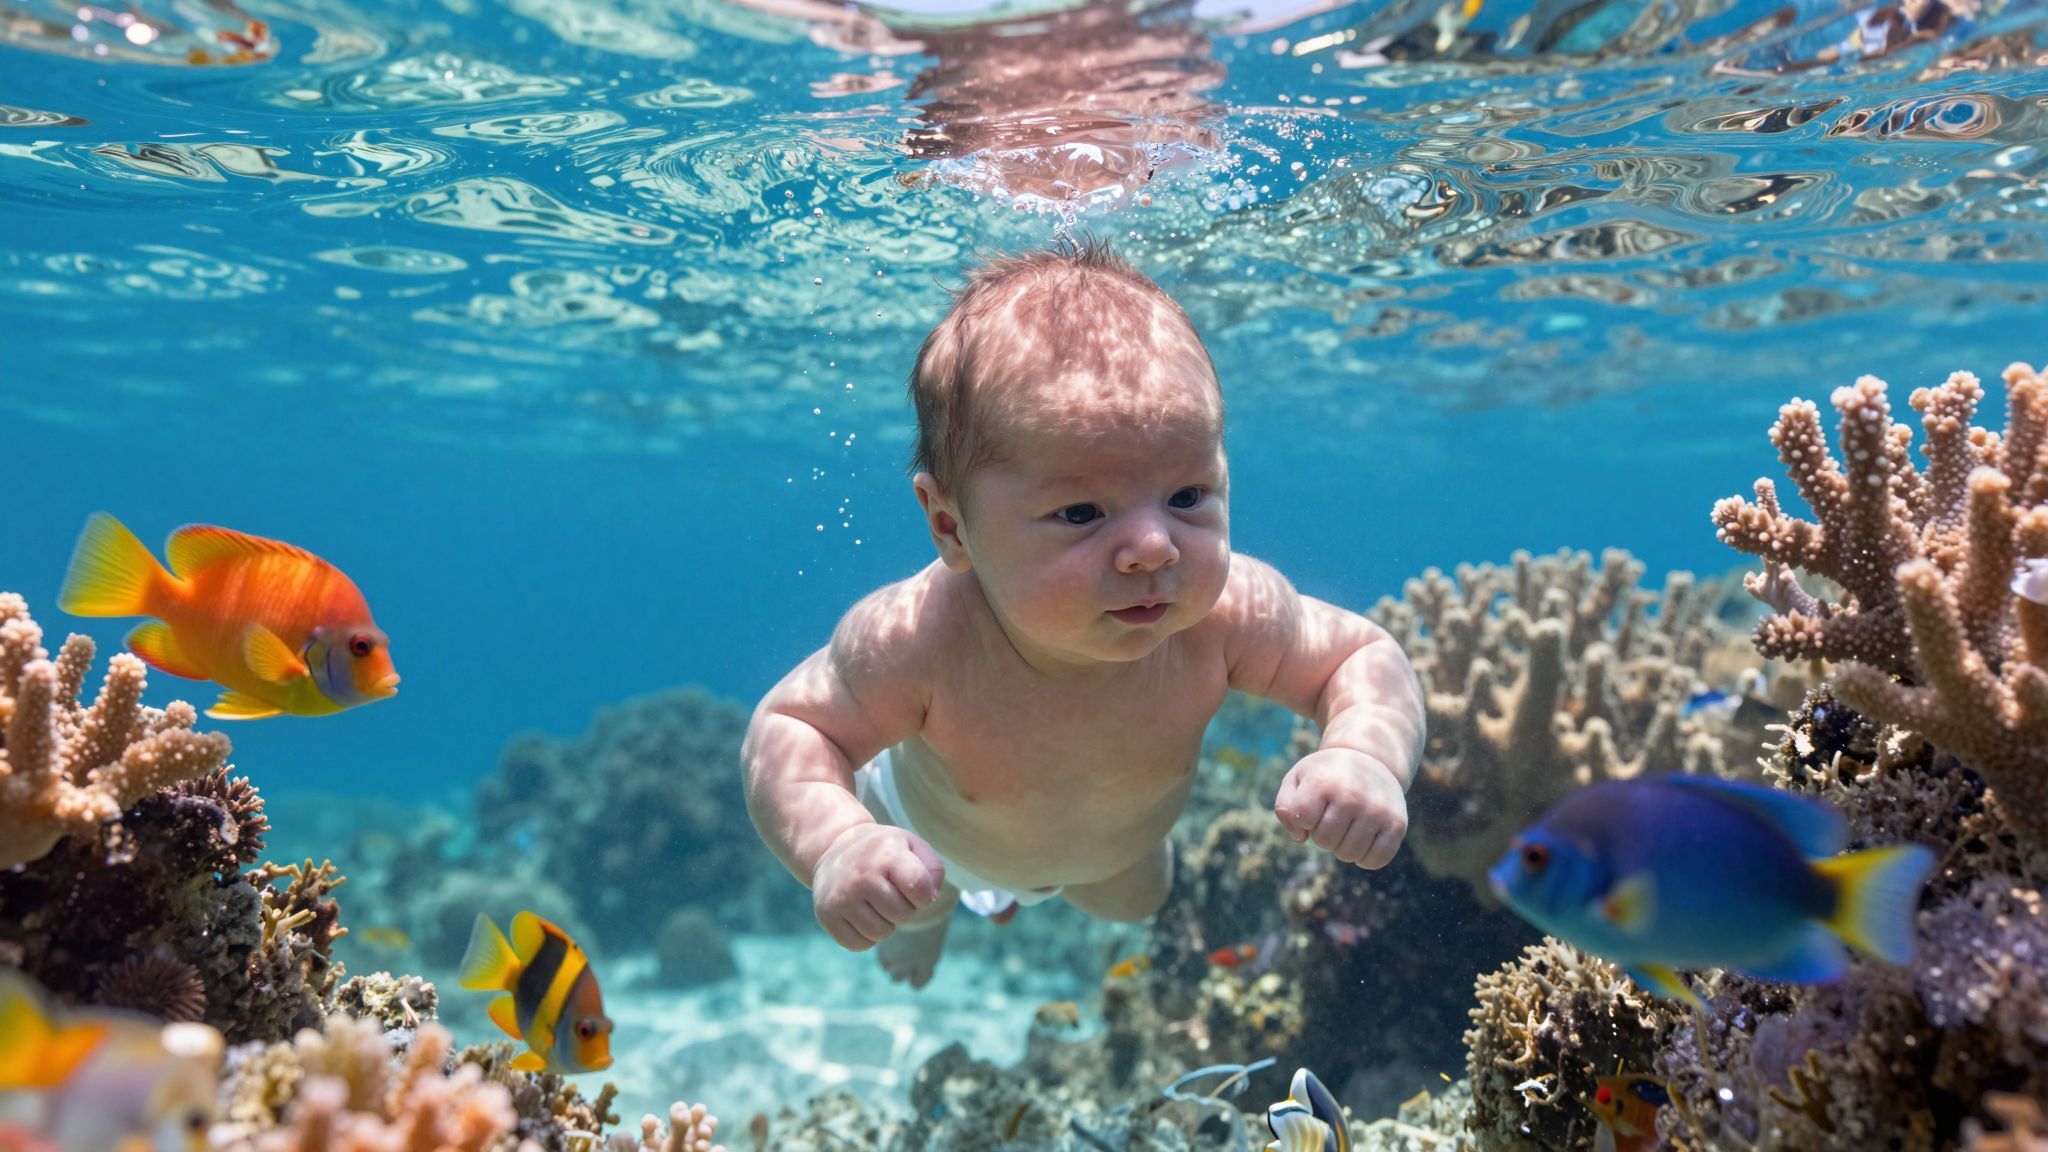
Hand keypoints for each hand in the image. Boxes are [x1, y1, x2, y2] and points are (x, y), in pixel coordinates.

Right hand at [811, 823, 945, 950]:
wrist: (832, 849)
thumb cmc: (882, 852)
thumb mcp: (912, 846)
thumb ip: (933, 870)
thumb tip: (930, 899)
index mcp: (886, 854)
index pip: (919, 888)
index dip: (923, 894)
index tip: (913, 885)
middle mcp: (861, 875)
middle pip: (903, 915)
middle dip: (903, 908)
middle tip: (889, 891)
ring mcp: (841, 897)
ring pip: (881, 933)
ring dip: (885, 923)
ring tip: (874, 902)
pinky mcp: (827, 916)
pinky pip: (859, 945)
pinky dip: (865, 936)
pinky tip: (860, 915)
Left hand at [1274, 748, 1407, 868]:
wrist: (1371, 758)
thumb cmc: (1327, 775)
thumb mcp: (1298, 778)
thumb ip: (1285, 806)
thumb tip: (1300, 838)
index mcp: (1323, 781)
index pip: (1302, 820)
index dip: (1303, 819)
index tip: (1313, 805)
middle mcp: (1352, 795)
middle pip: (1324, 841)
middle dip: (1323, 834)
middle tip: (1332, 815)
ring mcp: (1377, 810)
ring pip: (1348, 854)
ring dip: (1342, 847)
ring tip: (1347, 826)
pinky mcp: (1397, 824)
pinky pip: (1375, 860)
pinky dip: (1365, 859)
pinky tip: (1363, 840)